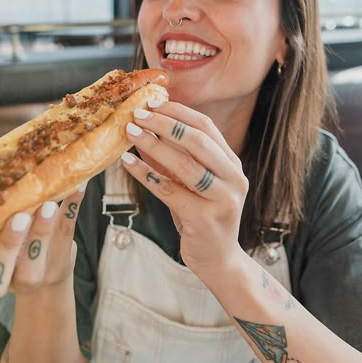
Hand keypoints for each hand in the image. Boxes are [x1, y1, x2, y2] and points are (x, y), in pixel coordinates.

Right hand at [0, 184, 86, 301]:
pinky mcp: (61, 261)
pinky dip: (72, 208)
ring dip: (42, 231)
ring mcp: (35, 276)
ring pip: (36, 262)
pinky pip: (66, 235)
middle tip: (19, 218)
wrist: (47, 278)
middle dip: (8, 246)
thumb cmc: (6, 250)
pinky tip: (78, 187)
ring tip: (48, 206)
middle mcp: (3, 281)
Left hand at [121, 100, 247, 280]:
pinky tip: (128, 163)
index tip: (152, 102)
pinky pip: (170, 191)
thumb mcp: (195, 184)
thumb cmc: (202, 217)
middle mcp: (233, 178)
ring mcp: (222, 199)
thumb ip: (179, 158)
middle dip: (165, 123)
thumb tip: (146, 129)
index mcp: (232, 164)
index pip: (206, 127)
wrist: (218, 260)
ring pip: (185, 164)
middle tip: (137, 114)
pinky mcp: (204, 219)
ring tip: (130, 133)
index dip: (178, 112)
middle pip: (198, 140)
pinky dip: (146, 174)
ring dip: (154, 145)